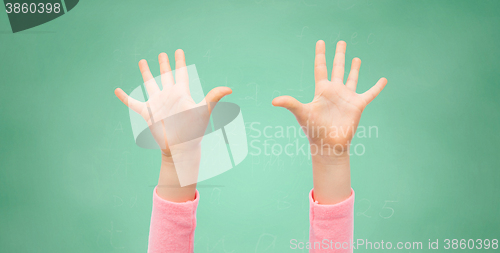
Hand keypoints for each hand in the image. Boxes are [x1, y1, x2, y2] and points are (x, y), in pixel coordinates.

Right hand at [114, 50, 231, 156]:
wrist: (180, 148)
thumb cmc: (194, 131)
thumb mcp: (203, 111)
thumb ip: (214, 97)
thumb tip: (230, 89)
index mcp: (181, 93)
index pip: (181, 73)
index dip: (180, 62)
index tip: (179, 51)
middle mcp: (169, 96)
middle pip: (166, 75)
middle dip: (164, 64)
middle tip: (163, 54)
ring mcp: (157, 104)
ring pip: (150, 84)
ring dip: (146, 73)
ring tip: (142, 61)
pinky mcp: (147, 113)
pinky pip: (133, 103)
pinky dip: (124, 97)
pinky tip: (117, 90)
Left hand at [272, 40, 386, 156]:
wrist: (328, 144)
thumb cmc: (314, 130)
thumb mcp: (301, 113)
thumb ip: (290, 103)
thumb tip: (273, 101)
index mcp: (321, 90)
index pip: (320, 68)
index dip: (321, 55)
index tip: (320, 42)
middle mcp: (334, 91)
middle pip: (337, 68)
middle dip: (339, 55)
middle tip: (341, 42)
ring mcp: (346, 97)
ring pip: (352, 78)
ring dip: (354, 68)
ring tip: (356, 57)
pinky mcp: (357, 105)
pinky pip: (370, 93)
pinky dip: (377, 87)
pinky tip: (383, 80)